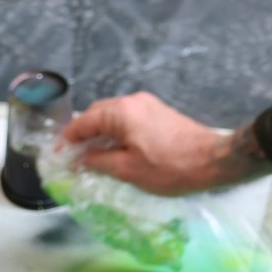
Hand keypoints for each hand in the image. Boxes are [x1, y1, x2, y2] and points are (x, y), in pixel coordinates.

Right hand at [60, 91, 271, 195]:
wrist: (214, 160)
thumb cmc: (170, 168)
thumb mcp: (128, 170)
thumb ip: (98, 161)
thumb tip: (80, 159)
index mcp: (121, 112)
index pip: (83, 122)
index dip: (67, 139)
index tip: (57, 155)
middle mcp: (133, 101)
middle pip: (97, 113)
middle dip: (83, 133)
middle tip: (73, 156)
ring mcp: (148, 104)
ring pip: (113, 115)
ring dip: (100, 132)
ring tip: (92, 156)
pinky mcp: (159, 112)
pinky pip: (128, 118)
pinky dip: (116, 131)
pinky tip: (115, 149)